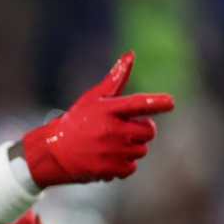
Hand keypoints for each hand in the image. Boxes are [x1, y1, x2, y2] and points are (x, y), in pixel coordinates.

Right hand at [21, 52, 174, 187]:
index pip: (139, 103)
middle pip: (148, 131)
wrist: (53, 151)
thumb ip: (115, 79)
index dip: (156, 102)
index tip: (170, 102)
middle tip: (125, 130)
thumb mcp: (93, 98)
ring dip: (131, 148)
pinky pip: (131, 168)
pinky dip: (123, 165)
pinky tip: (108, 159)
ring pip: (141, 150)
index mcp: (108, 109)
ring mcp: (111, 150)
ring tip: (111, 145)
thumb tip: (130, 54)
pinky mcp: (109, 169)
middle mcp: (111, 129)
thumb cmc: (77, 121)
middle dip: (142, 130)